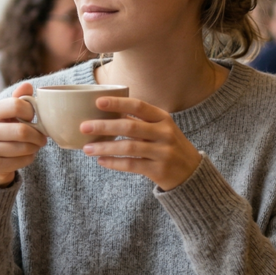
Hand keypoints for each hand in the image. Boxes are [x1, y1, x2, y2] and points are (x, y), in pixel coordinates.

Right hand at [0, 82, 47, 186]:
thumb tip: (28, 85)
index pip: (16, 105)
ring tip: (35, 146)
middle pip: (22, 130)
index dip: (30, 112)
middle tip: (42, 138)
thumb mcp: (5, 116)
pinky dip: (29, 158)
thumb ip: (16, 101)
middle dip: (38, 135)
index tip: (33, 118)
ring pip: (23, 147)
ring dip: (35, 147)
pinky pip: (21, 161)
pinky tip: (26, 156)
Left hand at [80, 96, 202, 190]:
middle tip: (84, 127)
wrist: (191, 172)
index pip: (138, 106)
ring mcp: (163, 152)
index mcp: (163, 118)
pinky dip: (114, 163)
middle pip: (130, 126)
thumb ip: (139, 121)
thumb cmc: (168, 145)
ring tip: (87, 149)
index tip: (98, 102)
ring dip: (105, 148)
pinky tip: (101, 161)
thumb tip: (104, 114)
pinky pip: (132, 165)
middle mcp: (164, 133)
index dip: (118, 103)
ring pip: (129, 148)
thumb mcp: (161, 128)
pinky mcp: (159, 170)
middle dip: (104, 126)